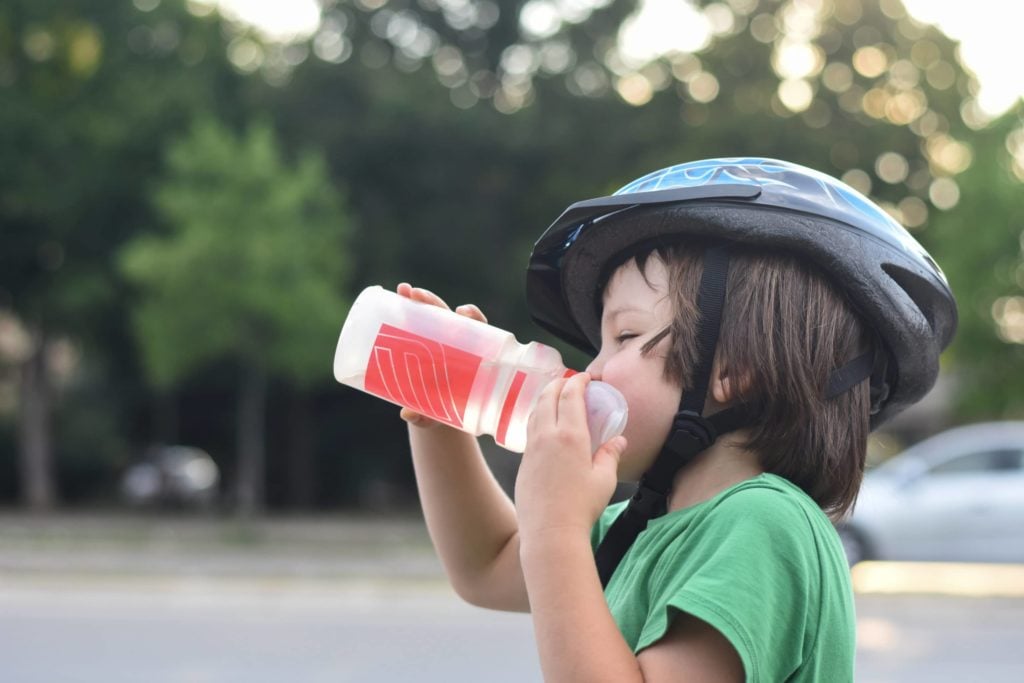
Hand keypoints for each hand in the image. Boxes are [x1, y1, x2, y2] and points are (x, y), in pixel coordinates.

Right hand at [395, 282, 487, 428]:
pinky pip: (415, 320)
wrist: (435, 411)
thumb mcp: (436, 415)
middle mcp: (456, 343)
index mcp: (471, 357)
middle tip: (417, 295)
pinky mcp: (421, 339)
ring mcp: (438, 339)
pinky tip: (395, 296)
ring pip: (431, 313)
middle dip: (434, 302)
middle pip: (449, 316)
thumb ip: (425, 416)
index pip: (478, 330)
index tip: (463, 311)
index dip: (473, 317)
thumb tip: (407, 413)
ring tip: (403, 290)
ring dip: (419, 299)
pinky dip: (406, 308)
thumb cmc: (443, 412)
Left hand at [515, 373, 627, 540]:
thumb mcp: (604, 479)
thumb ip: (610, 455)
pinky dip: (538, 419)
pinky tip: (544, 427)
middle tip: (569, 381)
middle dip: (558, 384)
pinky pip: (529, 431)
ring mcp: (532, 449)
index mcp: (570, 435)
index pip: (570, 396)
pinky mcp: (523, 463)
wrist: (550, 532)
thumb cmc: (581, 507)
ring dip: (545, 399)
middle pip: (547, 397)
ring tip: (554, 398)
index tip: (585, 377)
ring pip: (535, 412)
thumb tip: (619, 441)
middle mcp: (547, 436)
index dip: (577, 382)